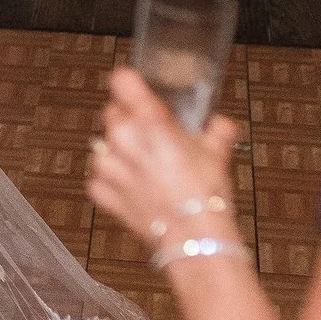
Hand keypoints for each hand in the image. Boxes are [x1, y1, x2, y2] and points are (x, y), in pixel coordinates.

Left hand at [87, 66, 242, 248]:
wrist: (194, 237)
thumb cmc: (205, 195)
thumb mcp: (218, 154)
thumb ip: (218, 131)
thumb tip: (220, 125)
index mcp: (149, 121)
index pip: (122, 82)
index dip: (129, 85)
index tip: (134, 88)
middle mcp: (122, 139)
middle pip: (112, 114)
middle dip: (129, 122)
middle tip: (153, 139)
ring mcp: (108, 166)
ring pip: (103, 146)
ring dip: (120, 153)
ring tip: (147, 169)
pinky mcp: (100, 191)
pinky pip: (100, 177)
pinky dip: (114, 182)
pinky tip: (136, 189)